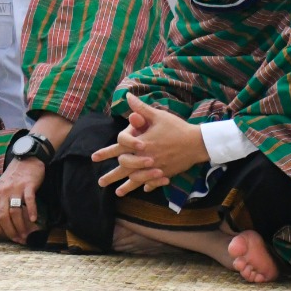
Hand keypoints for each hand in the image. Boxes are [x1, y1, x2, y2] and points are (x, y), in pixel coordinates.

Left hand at [0, 157, 46, 243]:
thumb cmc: (14, 175)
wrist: (27, 158)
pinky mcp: (28, 185)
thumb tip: (1, 221)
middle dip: (10, 231)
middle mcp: (3, 192)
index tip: (4, 235)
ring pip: (15, 212)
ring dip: (21, 225)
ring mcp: (16, 189)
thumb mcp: (1, 187)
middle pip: (3, 217)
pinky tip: (34, 220)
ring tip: (26, 233)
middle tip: (18, 238)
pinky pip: (29, 201)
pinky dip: (32, 211)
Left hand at [92, 94, 207, 196]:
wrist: (197, 142)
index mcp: (142, 143)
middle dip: (111, 176)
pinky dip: (148, 186)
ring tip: (117, 193)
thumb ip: (141, 109)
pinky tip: (144, 190)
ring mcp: (155, 168)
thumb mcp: (158, 116)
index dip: (106, 152)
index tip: (94, 158)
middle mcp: (145, 158)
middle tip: (100, 182)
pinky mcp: (165, 173)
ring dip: (126, 187)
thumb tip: (128, 97)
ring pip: (137, 180)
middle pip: (124, 168)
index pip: (119, 148)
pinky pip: (153, 182)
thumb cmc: (176, 128)